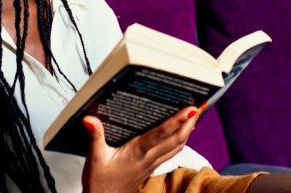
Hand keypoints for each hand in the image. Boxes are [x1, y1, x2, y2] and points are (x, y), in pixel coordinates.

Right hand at [81, 106, 198, 192]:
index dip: (177, 121)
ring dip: (187, 132)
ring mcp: (151, 164)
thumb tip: (90, 119)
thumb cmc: (100, 183)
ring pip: (176, 147)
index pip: (161, 134)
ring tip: (194, 118)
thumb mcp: (94, 158)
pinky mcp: (149, 168)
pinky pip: (170, 154)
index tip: (190, 109)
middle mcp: (148, 157)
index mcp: (137, 152)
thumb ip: (94, 136)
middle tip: (200, 107)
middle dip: (189, 124)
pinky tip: (180, 136)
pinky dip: (178, 142)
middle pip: (175, 140)